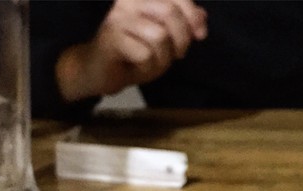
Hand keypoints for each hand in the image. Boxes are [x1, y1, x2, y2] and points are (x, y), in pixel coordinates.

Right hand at [56, 0, 207, 101]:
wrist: (100, 71)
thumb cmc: (134, 53)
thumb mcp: (165, 40)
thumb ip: (183, 25)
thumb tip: (202, 16)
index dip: (192, 14)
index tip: (200, 35)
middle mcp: (128, 1)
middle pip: (170, 13)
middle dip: (181, 40)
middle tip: (177, 55)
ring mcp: (117, 17)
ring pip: (159, 36)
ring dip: (163, 58)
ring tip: (152, 62)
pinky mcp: (111, 38)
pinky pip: (144, 54)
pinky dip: (147, 68)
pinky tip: (137, 67)